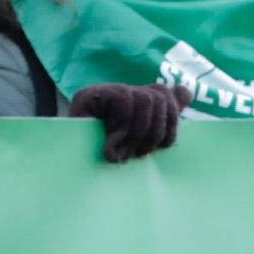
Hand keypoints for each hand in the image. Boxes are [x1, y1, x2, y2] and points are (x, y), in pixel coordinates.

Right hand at [68, 82, 192, 162]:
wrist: (69, 163)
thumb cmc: (108, 155)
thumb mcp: (140, 140)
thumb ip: (162, 116)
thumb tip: (185, 91)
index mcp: (139, 99)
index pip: (167, 95)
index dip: (172, 120)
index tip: (165, 145)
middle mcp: (125, 90)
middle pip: (159, 98)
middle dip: (155, 132)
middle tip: (140, 155)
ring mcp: (108, 90)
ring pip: (145, 100)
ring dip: (138, 133)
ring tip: (124, 154)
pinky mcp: (91, 94)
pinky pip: (123, 101)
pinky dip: (122, 128)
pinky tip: (110, 147)